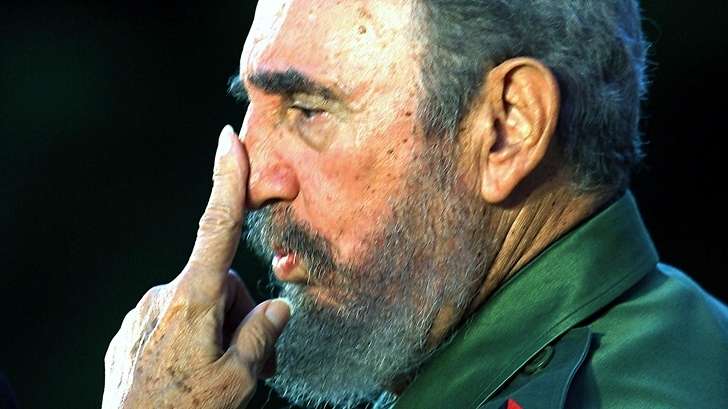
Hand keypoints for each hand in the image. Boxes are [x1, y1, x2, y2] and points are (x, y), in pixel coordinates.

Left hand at [102, 126, 289, 408]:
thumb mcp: (239, 380)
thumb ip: (261, 337)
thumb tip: (277, 309)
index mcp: (193, 300)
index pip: (216, 227)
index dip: (226, 180)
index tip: (228, 140)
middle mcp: (164, 296)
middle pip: (221, 283)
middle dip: (241, 313)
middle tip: (251, 362)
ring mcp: (142, 314)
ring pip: (198, 305)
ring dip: (218, 330)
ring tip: (220, 373)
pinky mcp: (130, 333)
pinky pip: (171, 322)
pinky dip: (189, 340)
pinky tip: (187, 373)